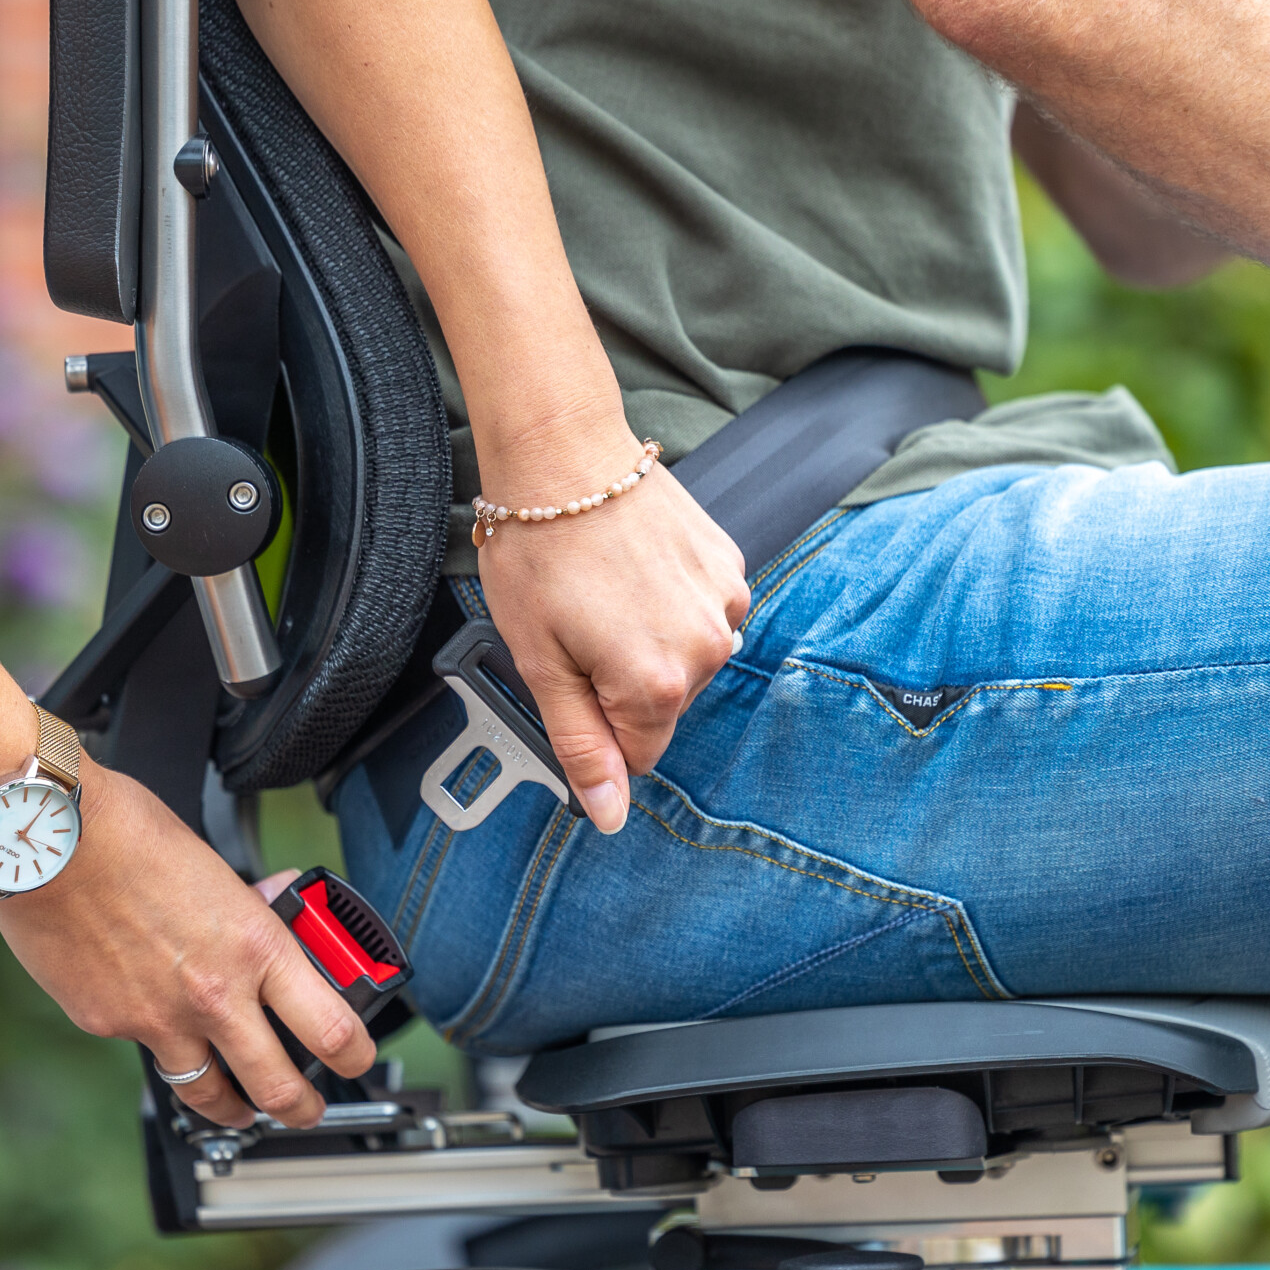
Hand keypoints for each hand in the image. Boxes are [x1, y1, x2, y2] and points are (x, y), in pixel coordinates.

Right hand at [0, 760, 376, 1128]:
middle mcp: (214, 994)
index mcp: (256, 946)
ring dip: (233, 1106)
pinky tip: (150, 1018)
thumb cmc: (127, 834)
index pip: (330, 1028)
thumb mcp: (216, 868)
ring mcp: (159, 1018)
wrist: (47, 837)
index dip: (356, 1056)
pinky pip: (145, 1048)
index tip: (358, 1060)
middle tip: (305, 1110)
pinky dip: (156, 1043)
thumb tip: (272, 907)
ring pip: (209, 1092)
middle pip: (278, 1087)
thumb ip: (247, 907)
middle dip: (301, 1109)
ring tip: (241, 1107)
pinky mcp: (108, 1025)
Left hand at [478, 421, 750, 832]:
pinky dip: (668, 602)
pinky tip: (632, 569)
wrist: (564, 455)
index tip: (572, 676)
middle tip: (579, 623)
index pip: (638, 754)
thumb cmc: (539, 551)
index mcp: (657, 684)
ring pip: (683, 660)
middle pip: (663, 707)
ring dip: (647, 639)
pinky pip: (700, 613)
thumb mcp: (541, 663)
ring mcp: (725, 604)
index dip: (597, 726)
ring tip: (605, 589)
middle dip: (620, 680)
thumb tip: (608, 813)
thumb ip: (581, 744)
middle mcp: (706, 649)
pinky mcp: (729, 566)